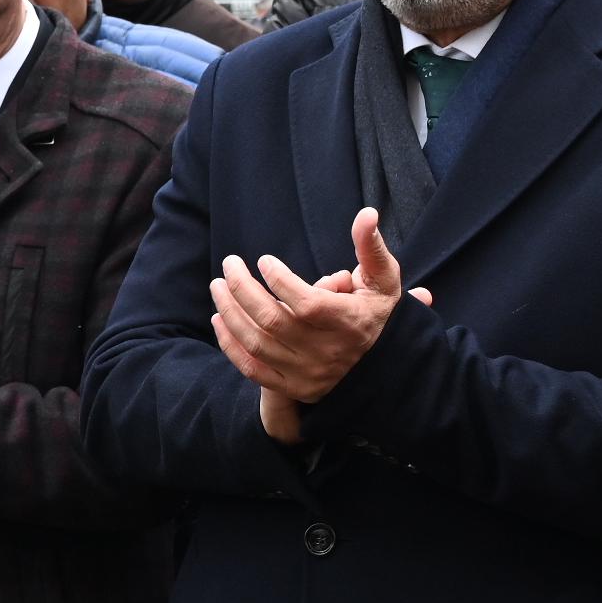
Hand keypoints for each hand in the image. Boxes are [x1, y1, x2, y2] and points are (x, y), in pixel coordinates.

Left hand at [210, 205, 428, 409]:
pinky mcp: (293, 388)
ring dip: (230, 313)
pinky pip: (252, 369)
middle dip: (242, 289)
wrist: (383, 368)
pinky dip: (230, 345)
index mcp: (349, 323)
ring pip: (257, 344)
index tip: (264, 260)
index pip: (307, 303)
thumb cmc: (378, 314)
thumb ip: (371, 247)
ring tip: (218, 287)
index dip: (280, 281)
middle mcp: (326, 352)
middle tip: (228, 264)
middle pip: (272, 321)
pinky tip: (219, 320)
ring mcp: (307, 373)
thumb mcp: (384, 279)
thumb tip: (366, 214)